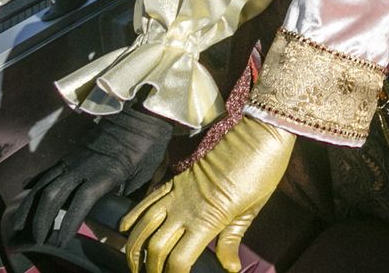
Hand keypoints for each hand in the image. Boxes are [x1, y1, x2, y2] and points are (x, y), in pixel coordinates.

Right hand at [11, 107, 172, 246]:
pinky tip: (26, 192)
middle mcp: (84, 166)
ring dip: (31, 205)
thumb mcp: (145, 172)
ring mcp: (74, 158)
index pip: (81, 201)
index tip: (60, 242)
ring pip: (45, 183)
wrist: (142, 112)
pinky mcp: (71, 152)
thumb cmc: (148, 144)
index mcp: (106, 172)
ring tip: (21, 224)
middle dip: (41, 219)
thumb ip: (127, 193)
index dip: (68, 222)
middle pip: (54, 194)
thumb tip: (118, 211)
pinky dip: (36, 182)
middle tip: (35, 240)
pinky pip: (49, 170)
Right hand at [120, 115, 292, 272]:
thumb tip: (229, 268)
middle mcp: (185, 207)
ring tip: (134, 263)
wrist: (260, 129)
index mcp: (208, 219)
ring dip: (134, 248)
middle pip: (155, 247)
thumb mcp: (252, 208)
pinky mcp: (175, 176)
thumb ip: (233, 240)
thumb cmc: (263, 169)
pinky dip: (132, 215)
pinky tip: (126, 229)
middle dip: (150, 268)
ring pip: (142, 225)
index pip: (179, 261)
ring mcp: (176, 190)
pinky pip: (146, 199)